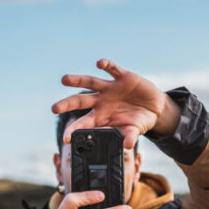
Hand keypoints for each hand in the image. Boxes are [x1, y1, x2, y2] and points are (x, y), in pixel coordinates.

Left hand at [53, 59, 180, 148]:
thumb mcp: (135, 130)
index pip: (84, 123)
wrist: (154, 108)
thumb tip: (127, 146)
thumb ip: (129, 136)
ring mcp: (110, 88)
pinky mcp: (123, 77)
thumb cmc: (139, 121)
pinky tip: (100, 63)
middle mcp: (101, 101)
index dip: (74, 130)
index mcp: (101, 116)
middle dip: (66, 104)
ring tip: (64, 79)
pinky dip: (107, 65)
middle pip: (80, 101)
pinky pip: (112, 70)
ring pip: (90, 82)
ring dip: (77, 80)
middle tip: (54, 109)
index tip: (66, 138)